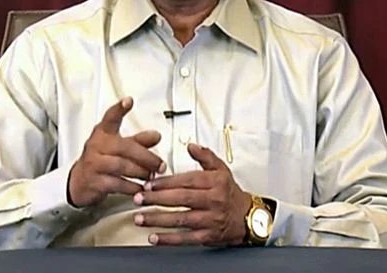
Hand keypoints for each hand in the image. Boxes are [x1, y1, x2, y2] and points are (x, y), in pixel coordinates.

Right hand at [67, 97, 165, 206]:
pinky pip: (117, 184)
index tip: (128, 101)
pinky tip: (140, 188)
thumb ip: (138, 141)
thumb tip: (156, 136)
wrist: (79, 182)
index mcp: (103, 133)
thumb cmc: (101, 160)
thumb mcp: (118, 147)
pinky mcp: (96, 182)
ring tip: (152, 176)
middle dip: (146, 157)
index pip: (110, 118)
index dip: (119, 109)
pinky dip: (132, 187)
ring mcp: (95, 164)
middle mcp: (97, 146)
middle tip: (160, 164)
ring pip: (122, 166)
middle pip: (125, 147)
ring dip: (141, 172)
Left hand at [132, 143, 251, 245]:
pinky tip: (154, 238)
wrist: (248, 217)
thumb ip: (205, 156)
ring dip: (157, 219)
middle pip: (181, 199)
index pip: (187, 180)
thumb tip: (191, 146)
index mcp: (214, 182)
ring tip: (140, 218)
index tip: (149, 183)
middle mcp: (212, 201)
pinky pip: (186, 238)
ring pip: (180, 219)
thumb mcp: (222, 170)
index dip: (166, 182)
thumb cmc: (230, 193)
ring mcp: (210, 220)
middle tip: (138, 198)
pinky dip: (168, 239)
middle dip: (156, 199)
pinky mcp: (208, 236)